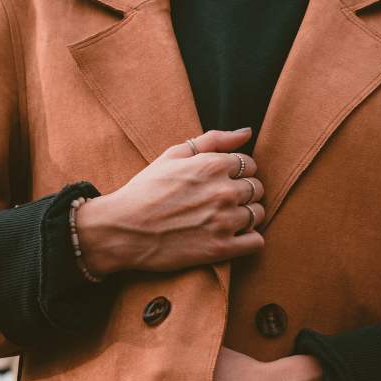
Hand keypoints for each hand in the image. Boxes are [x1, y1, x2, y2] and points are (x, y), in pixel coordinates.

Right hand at [75, 128, 265, 275]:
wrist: (122, 230)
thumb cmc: (145, 190)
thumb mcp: (173, 155)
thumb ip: (213, 140)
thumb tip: (247, 132)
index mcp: (214, 165)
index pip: (250, 165)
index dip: (237, 173)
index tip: (220, 183)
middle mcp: (224, 191)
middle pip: (257, 189)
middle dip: (244, 193)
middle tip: (220, 202)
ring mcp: (224, 221)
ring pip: (258, 214)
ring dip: (246, 216)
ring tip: (222, 219)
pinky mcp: (221, 248)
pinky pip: (256, 242)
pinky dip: (249, 240)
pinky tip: (231, 237)